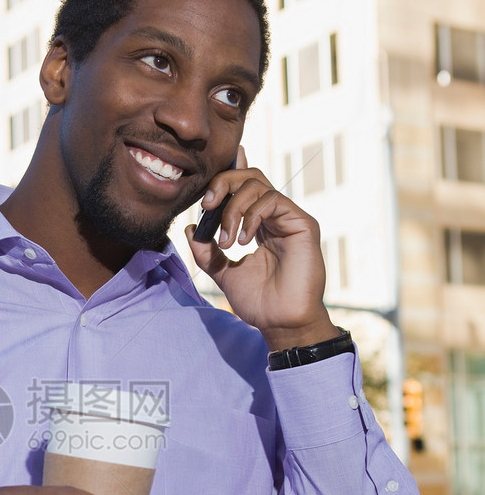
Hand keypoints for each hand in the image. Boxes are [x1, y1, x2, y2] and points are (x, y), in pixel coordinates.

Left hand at [186, 146, 334, 351]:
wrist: (279, 321)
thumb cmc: (258, 301)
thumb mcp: (222, 272)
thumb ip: (206, 251)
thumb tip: (191, 227)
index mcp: (259, 225)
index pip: (245, 187)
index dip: (229, 173)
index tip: (209, 183)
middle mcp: (275, 217)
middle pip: (249, 177)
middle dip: (223, 184)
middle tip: (208, 206)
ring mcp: (289, 218)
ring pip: (257, 185)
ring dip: (233, 208)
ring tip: (227, 241)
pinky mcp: (302, 223)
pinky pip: (272, 200)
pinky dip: (251, 215)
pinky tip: (243, 240)